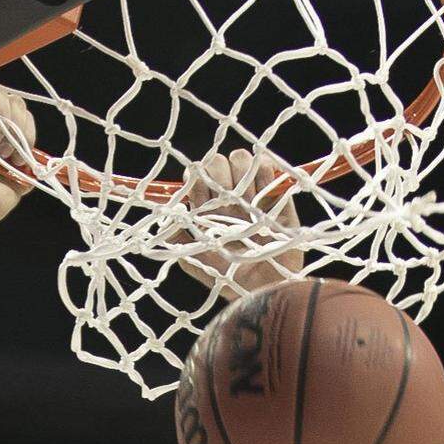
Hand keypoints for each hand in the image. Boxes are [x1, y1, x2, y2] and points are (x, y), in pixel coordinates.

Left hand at [175, 148, 304, 300]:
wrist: (262, 286)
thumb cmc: (228, 276)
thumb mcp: (192, 260)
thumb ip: (176, 236)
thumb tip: (169, 212)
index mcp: (205, 206)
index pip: (195, 174)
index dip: (196, 182)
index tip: (202, 203)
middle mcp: (227, 195)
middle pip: (216, 161)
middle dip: (219, 179)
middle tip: (228, 206)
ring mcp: (250, 190)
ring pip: (240, 157)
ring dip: (241, 179)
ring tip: (248, 207)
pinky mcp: (275, 190)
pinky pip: (265, 163)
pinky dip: (262, 174)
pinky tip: (262, 199)